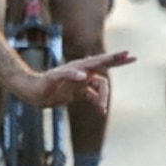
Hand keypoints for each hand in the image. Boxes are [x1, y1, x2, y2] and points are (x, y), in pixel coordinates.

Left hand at [13, 47, 131, 111]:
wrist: (32, 93)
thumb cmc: (42, 84)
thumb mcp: (53, 79)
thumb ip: (68, 75)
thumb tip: (84, 76)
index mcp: (79, 67)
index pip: (100, 61)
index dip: (114, 58)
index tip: (127, 53)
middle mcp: (82, 73)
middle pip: (104, 69)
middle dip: (118, 64)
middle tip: (133, 58)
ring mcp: (81, 82)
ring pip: (100, 87)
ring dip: (104, 97)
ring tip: (102, 109)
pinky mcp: (77, 92)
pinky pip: (93, 97)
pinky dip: (98, 103)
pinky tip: (101, 111)